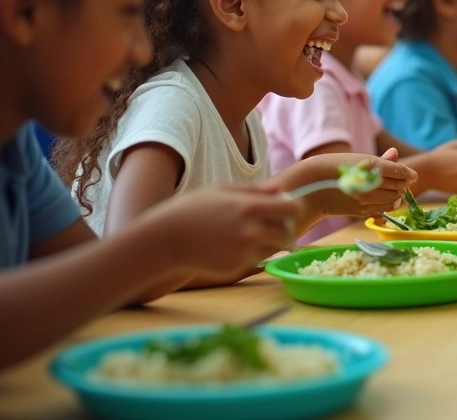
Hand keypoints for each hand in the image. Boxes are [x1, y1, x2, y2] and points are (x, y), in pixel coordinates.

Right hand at [148, 183, 302, 278]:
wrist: (164, 240)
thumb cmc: (191, 210)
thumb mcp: (221, 190)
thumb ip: (255, 190)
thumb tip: (281, 188)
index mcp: (250, 207)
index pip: (292, 210)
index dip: (292, 209)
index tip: (285, 209)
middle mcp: (252, 231)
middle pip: (288, 233)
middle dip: (282, 229)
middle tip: (269, 225)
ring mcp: (245, 252)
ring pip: (274, 249)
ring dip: (268, 243)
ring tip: (245, 235)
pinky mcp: (236, 267)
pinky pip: (254, 261)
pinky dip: (248, 255)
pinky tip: (228, 247)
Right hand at [307, 149, 417, 215]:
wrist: (312, 188)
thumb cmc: (334, 168)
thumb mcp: (357, 159)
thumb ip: (379, 160)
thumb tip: (395, 153)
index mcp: (370, 166)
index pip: (399, 172)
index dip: (407, 173)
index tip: (410, 175)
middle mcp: (370, 184)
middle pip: (399, 186)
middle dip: (403, 184)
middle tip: (402, 181)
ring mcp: (366, 200)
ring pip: (394, 199)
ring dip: (397, 194)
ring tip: (392, 189)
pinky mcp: (362, 211)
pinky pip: (384, 209)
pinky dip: (388, 204)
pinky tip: (384, 198)